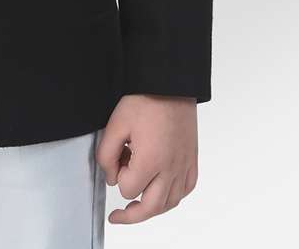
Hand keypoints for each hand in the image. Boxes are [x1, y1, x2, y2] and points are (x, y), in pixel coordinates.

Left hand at [96, 94, 198, 223]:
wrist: (170, 84)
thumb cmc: (145, 99)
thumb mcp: (115, 124)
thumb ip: (106, 155)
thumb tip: (111, 177)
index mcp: (150, 160)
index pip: (128, 189)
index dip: (117, 178)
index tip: (115, 163)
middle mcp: (170, 168)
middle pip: (151, 208)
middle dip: (131, 214)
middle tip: (119, 214)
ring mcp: (184, 165)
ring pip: (170, 203)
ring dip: (153, 207)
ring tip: (139, 203)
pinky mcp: (192, 159)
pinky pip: (185, 189)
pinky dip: (173, 195)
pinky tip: (163, 190)